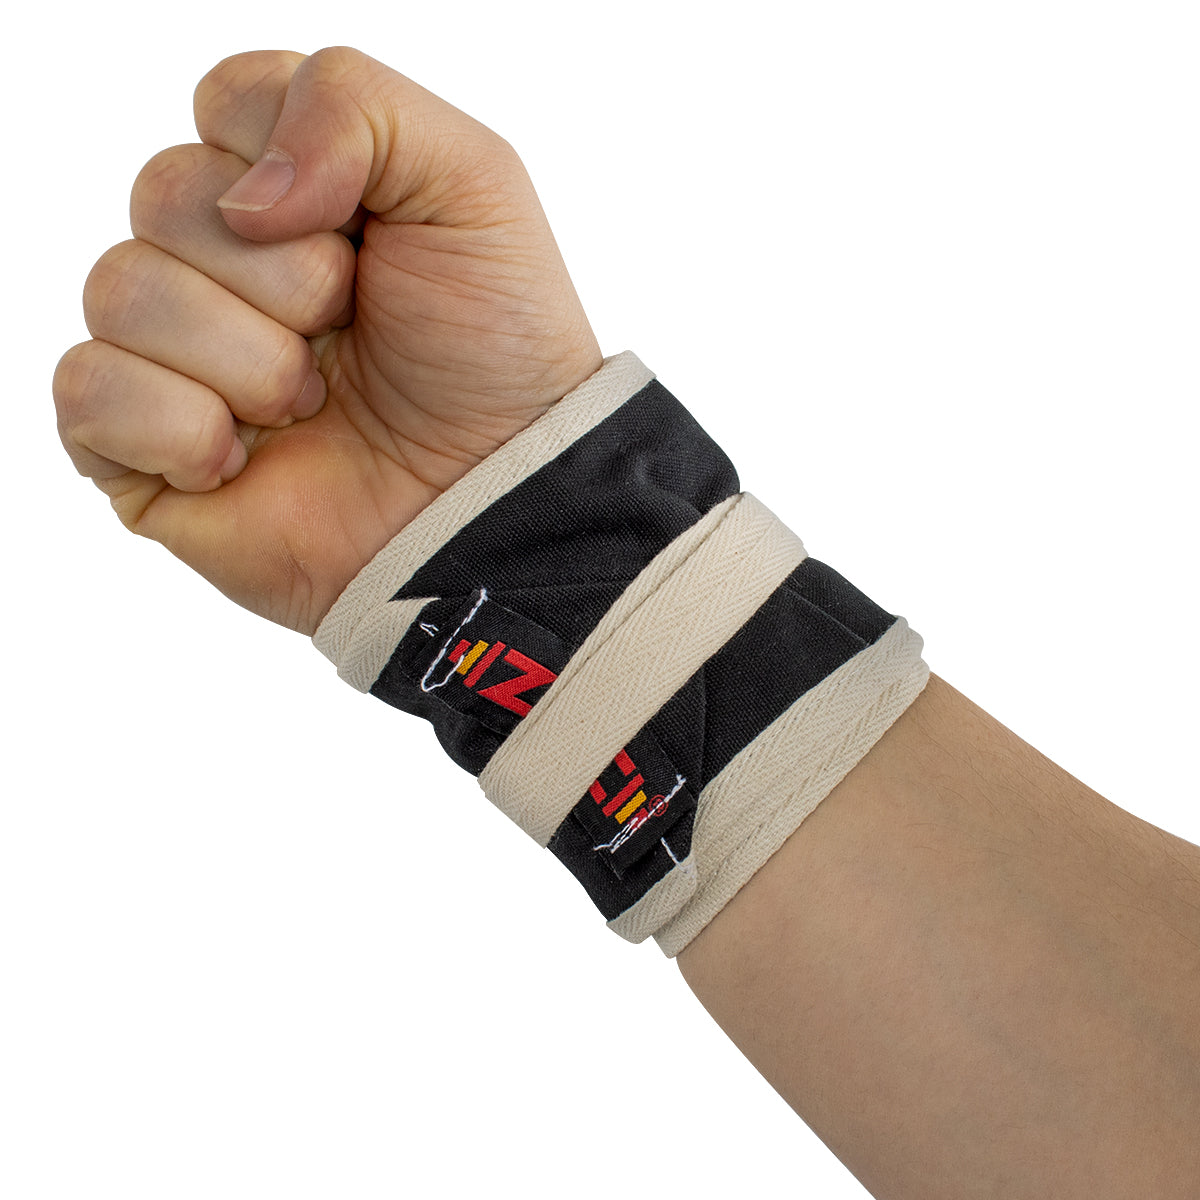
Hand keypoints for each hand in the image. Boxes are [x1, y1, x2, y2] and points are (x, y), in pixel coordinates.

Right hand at [54, 47, 602, 632]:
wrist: (492, 496)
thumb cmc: (494, 350)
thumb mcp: (472, 183)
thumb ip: (354, 104)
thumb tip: (243, 195)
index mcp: (292, 192)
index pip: (222, 106)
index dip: (296, 168)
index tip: (367, 236)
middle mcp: (222, 266)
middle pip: (163, 195)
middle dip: (284, 276)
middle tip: (348, 333)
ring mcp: (176, 358)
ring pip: (119, 290)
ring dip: (245, 358)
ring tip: (314, 407)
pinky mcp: (141, 452)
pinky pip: (87, 393)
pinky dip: (179, 428)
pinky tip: (245, 461)